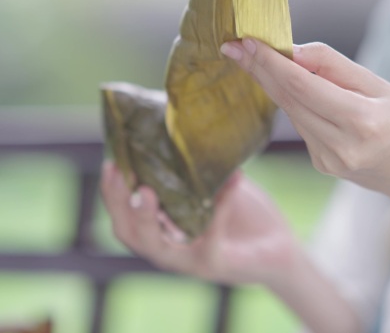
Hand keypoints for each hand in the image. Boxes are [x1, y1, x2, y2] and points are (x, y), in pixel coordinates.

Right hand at [99, 161, 303, 285]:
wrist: (279, 245)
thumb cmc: (242, 212)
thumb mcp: (213, 184)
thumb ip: (193, 168)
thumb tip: (179, 123)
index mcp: (160, 230)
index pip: (124, 217)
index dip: (112, 194)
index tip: (110, 163)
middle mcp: (168, 249)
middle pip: (129, 234)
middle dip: (119, 205)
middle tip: (119, 174)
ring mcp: (189, 261)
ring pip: (156, 247)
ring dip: (147, 220)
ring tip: (147, 192)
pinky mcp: (215, 265)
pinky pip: (210, 236)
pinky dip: (220, 206)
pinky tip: (234, 180)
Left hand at [220, 39, 389, 199]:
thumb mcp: (381, 85)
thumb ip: (335, 67)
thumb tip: (293, 52)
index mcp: (361, 122)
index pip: (302, 86)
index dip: (270, 62)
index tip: (246, 41)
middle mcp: (340, 146)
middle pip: (288, 99)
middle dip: (259, 70)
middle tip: (234, 45)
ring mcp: (328, 161)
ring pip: (291, 112)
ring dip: (273, 84)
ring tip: (258, 57)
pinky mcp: (322, 165)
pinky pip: (302, 125)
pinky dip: (295, 103)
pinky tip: (295, 88)